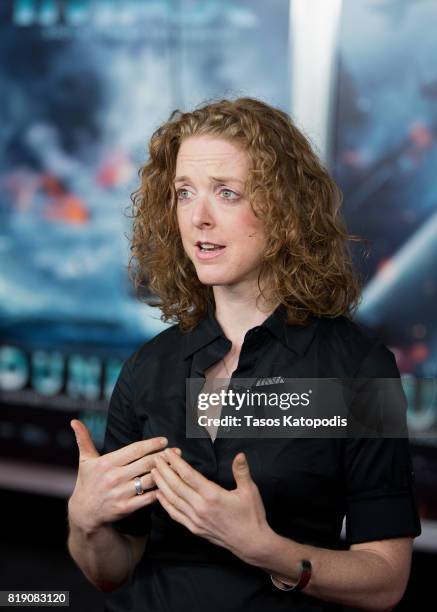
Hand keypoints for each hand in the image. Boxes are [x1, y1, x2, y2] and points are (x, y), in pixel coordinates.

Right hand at [68, 419, 179, 533]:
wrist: (84, 512)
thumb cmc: (87, 481)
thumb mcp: (85, 460)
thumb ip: (83, 439)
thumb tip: (74, 421)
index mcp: (107, 463)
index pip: (134, 450)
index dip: (151, 444)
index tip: (164, 440)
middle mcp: (114, 477)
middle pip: (145, 463)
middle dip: (163, 456)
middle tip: (177, 451)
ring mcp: (120, 493)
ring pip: (149, 480)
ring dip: (165, 472)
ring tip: (177, 466)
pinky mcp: (126, 508)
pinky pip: (147, 498)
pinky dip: (159, 491)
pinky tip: (169, 485)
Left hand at [151, 449, 270, 563]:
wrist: (251, 543)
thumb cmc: (251, 515)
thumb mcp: (250, 490)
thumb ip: (242, 471)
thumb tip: (240, 454)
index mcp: (212, 495)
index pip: (188, 475)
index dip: (176, 463)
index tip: (168, 453)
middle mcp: (200, 507)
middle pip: (176, 486)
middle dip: (164, 471)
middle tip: (155, 459)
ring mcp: (195, 519)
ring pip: (173, 499)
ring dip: (161, 485)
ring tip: (153, 472)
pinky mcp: (194, 528)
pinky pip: (175, 514)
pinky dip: (165, 503)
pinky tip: (160, 495)